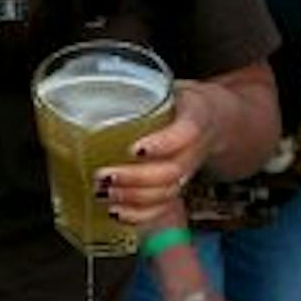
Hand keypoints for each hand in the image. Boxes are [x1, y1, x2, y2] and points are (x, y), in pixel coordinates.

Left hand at [96, 82, 214, 230]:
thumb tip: (88, 90)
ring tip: (103, 193)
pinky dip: (139, 216)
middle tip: (103, 176)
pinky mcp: (177, 187)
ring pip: (167, 194)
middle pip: (172, 171)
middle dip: (135, 179)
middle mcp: (195, 148)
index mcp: (196, 115)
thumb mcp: (168, 85)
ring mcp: (187, 171)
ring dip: (133, 199)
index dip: (162, 145)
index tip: (134, 149)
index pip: (186, 133)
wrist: (212, 119)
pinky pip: (162, 208)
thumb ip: (138, 88)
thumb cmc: (180, 100)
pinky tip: (116, 212)